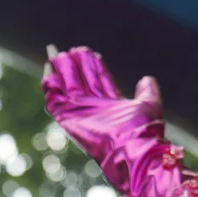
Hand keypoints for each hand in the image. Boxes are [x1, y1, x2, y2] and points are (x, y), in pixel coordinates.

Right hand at [42, 46, 179, 196]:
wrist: (132, 147)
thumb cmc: (142, 129)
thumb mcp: (148, 104)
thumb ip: (148, 91)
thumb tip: (147, 78)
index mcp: (111, 104)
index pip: (99, 80)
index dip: (94, 65)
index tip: (92, 52)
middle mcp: (93, 108)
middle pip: (81, 81)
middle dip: (77, 65)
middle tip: (74, 49)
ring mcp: (79, 113)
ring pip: (66, 87)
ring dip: (62, 71)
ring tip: (59, 54)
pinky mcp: (67, 118)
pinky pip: (53, 99)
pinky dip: (49, 85)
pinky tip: (49, 69)